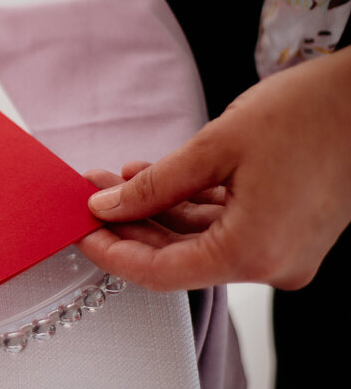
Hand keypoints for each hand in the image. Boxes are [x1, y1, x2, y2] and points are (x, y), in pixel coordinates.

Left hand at [78, 47, 350, 290]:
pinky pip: (227, 228)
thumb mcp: (215, 147)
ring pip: (200, 241)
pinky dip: (189, 205)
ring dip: (155, 210)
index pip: (159, 273)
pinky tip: (154, 176)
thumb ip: (155, 185)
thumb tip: (107, 206)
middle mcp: (272, 264)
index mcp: (253, 253)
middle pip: (178, 258)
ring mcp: (285, 251)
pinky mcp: (291, 232)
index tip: (78, 230)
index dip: (111, 253)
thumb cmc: (310, 115)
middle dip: (128, 224)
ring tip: (114, 176)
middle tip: (90, 193)